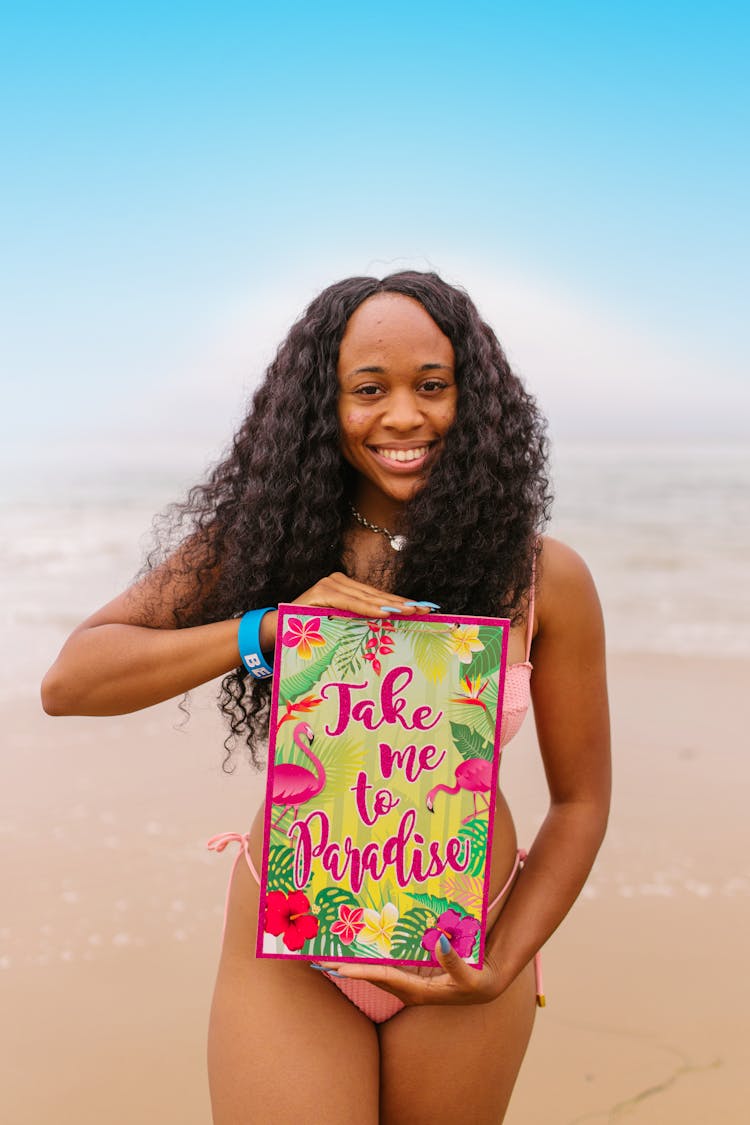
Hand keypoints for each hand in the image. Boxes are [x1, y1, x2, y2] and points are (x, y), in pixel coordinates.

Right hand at [259, 572, 434, 652]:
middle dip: (402, 603)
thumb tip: (388, 626)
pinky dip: (369, 609)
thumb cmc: (309, 630)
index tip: (422, 608)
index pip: (377, 595)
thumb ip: (357, 621)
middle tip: (424, 609)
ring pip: (367, 598)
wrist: (276, 630)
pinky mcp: (322, 592)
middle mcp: (338, 580)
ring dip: (391, 606)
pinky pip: (351, 603)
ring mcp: (330, 584)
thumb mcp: (339, 624)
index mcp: (345, 586)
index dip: (400, 601)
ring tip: (410, 612)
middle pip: (376, 594)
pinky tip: (386, 613)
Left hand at [322, 941, 503, 1008]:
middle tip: (316, 960)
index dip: (360, 973)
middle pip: (369, 975)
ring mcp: (406, 980)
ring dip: (350, 963)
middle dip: (343, 969)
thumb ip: (454, 961)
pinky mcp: (409, 972)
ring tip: (325, 953)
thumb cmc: (477, 982)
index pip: (383, 978)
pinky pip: (383, 963)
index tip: (338, 969)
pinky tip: (353, 947)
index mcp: (417, 991)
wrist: (484, 985)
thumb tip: (439, 942)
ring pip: (372, 970)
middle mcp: (406, 987)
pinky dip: (366, 957)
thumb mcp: (469, 976)